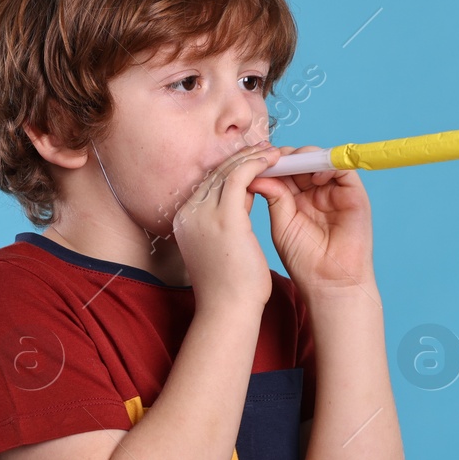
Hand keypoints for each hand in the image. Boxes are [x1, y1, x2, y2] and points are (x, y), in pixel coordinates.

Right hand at [172, 142, 280, 312]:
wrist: (226, 310)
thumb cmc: (230, 285)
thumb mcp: (223, 243)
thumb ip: (229, 215)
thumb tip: (246, 192)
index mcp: (185, 219)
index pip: (208, 183)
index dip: (231, 168)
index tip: (251, 161)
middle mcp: (188, 212)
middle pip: (215, 173)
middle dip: (241, 158)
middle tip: (264, 149)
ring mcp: (203, 213)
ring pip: (226, 170)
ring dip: (251, 157)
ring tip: (271, 152)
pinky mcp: (224, 217)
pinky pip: (240, 176)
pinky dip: (257, 164)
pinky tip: (272, 160)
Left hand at [250, 145, 374, 297]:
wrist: (329, 283)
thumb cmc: (304, 260)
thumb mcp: (282, 224)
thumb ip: (275, 196)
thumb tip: (257, 173)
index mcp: (296, 197)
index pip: (284, 169)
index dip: (271, 163)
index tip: (255, 161)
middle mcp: (316, 190)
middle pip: (302, 160)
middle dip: (286, 156)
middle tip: (272, 157)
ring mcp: (335, 191)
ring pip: (320, 160)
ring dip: (305, 157)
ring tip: (290, 164)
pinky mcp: (355, 194)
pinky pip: (344, 169)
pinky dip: (329, 165)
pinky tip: (313, 176)